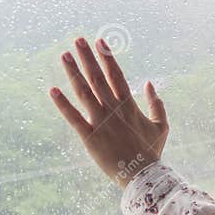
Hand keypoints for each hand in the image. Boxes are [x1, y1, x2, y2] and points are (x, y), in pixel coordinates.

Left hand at [48, 36, 169, 187]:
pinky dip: (62, 104)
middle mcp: (114, 110)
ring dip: (73, 73)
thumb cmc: (151, 152)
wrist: (142, 175)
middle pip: (98, 78)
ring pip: (84, 92)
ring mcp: (101, 122)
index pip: (117, 75)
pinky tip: (52, 90)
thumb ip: (157, 104)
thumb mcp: (161, 126)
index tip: (100, 42)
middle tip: (78, 39)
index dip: (107, 58)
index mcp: (130, 105)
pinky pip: (73, 118)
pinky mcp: (89, 137)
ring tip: (65, 55)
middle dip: (88, 57)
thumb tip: (150, 84)